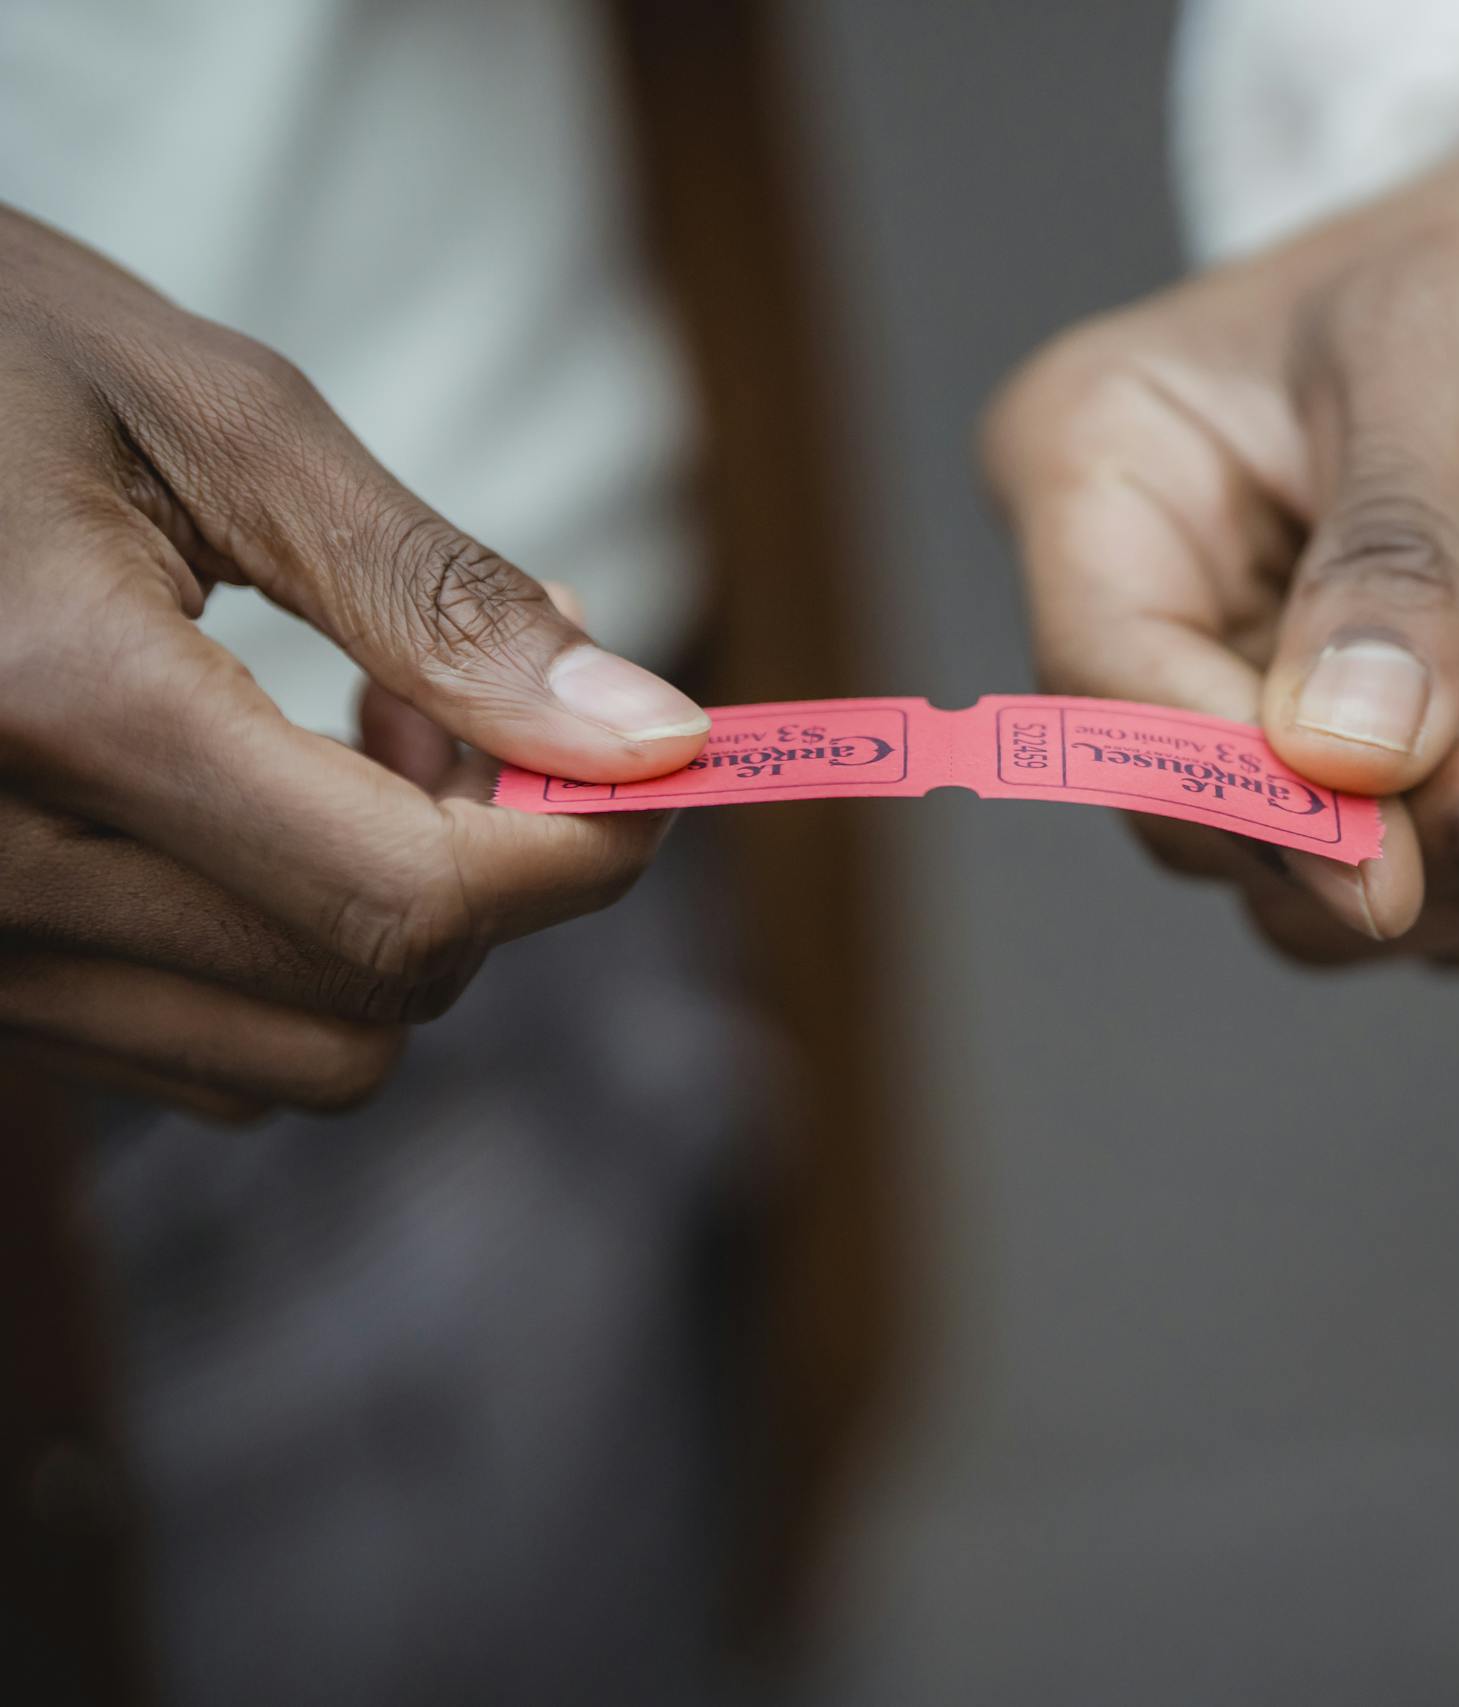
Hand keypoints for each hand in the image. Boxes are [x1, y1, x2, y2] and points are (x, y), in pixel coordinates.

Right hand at [0, 204, 708, 1118]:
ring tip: (354, 739)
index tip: (654, 762)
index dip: (583, 851)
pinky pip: (199, 1050)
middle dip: (492, 868)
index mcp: (53, 702)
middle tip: (463, 701)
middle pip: (376, 996)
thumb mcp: (214, 415)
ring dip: (396, 924)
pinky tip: (258, 804)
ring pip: (302, 1059)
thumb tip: (653, 738)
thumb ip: (438, 596)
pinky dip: (289, 955)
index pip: (412, 898)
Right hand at [984, 83, 1458, 963]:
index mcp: (1110, 475)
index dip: (1238, 795)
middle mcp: (1178, 616)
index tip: (1384, 871)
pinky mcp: (1425, 780)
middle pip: (1211, 825)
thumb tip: (1345, 762)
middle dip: (1401, 846)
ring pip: (1330, 901)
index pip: (1109, 688)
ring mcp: (1300, 713)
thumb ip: (1400, 558)